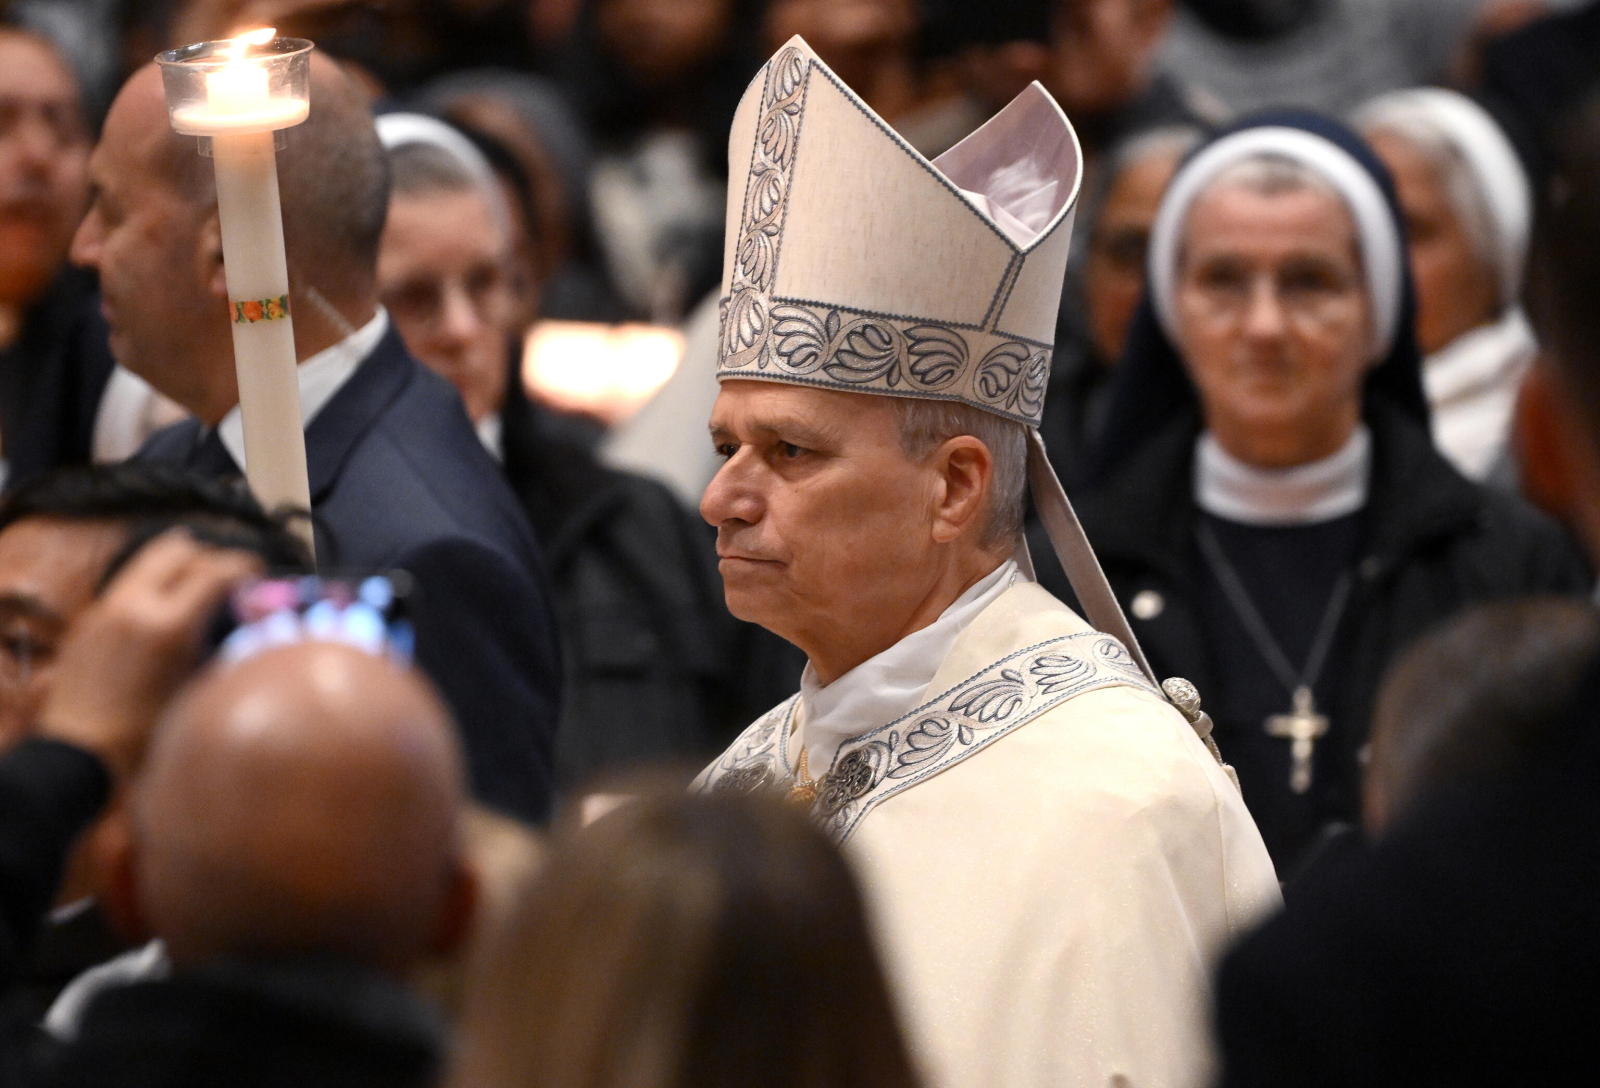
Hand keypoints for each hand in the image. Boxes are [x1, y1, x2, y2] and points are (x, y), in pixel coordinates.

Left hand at [36, 531, 260, 779]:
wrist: (81, 753)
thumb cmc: (147, 732)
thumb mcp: (198, 689)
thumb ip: (220, 646)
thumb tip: (245, 620)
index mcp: (168, 625)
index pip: (215, 570)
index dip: (244, 564)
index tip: (257, 571)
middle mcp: (134, 606)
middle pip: (177, 548)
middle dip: (208, 555)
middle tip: (226, 576)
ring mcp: (105, 609)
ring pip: (147, 561)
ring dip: (176, 567)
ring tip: (195, 587)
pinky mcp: (88, 620)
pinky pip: (127, 585)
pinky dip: (153, 588)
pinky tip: (164, 614)